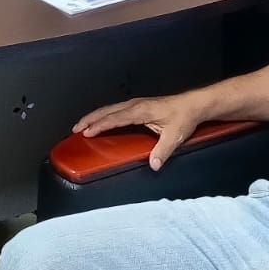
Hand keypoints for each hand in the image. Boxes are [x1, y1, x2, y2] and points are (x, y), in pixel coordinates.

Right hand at [72, 90, 213, 171]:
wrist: (193, 105)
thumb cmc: (183, 117)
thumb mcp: (174, 136)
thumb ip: (162, 151)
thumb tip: (153, 165)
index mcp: (140, 111)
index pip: (115, 118)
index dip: (100, 125)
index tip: (86, 132)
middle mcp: (135, 105)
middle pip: (107, 110)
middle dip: (90, 119)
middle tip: (75, 128)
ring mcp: (136, 104)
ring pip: (110, 108)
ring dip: (95, 116)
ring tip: (82, 125)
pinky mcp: (138, 106)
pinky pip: (116, 109)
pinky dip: (104, 114)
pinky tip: (101, 120)